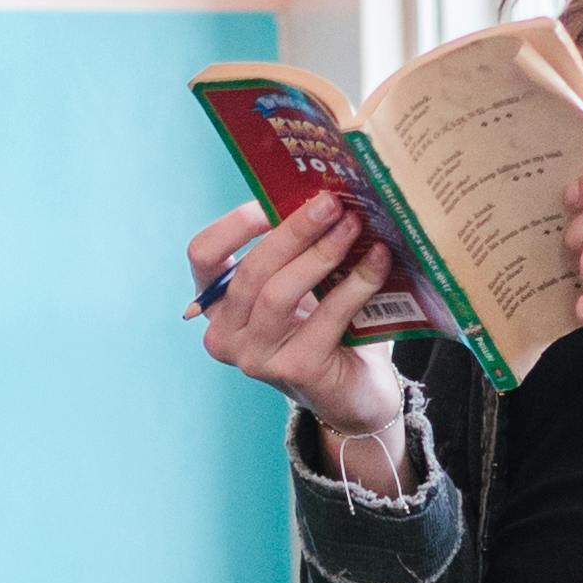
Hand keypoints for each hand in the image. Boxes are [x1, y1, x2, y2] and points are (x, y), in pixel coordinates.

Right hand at [190, 194, 407, 452]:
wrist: (355, 391)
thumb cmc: (325, 327)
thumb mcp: (302, 282)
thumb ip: (297, 247)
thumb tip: (321, 192)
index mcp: (218, 304)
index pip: (203, 255)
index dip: (236, 224)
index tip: (274, 199)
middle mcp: (226, 334)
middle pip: (251, 270)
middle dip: (293, 230)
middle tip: (331, 202)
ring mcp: (255, 358)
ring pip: (278, 294)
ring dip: (321, 254)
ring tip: (354, 225)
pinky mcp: (294, 371)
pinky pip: (324, 317)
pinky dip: (355, 284)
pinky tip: (378, 260)